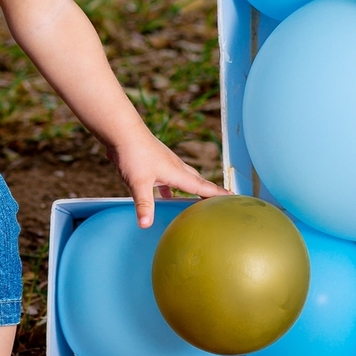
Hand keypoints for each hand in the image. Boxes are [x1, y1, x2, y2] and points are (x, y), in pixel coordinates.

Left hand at [110, 132, 228, 228]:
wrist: (122, 130)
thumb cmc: (133, 154)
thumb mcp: (139, 183)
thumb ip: (144, 204)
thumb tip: (146, 225)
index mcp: (176, 172)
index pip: (202, 185)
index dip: (217, 193)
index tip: (233, 197)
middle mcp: (174, 166)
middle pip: (196, 180)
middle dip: (208, 190)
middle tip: (220, 199)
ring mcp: (164, 162)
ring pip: (182, 177)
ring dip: (189, 188)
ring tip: (195, 199)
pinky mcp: (153, 161)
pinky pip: (167, 176)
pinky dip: (170, 186)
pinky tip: (164, 194)